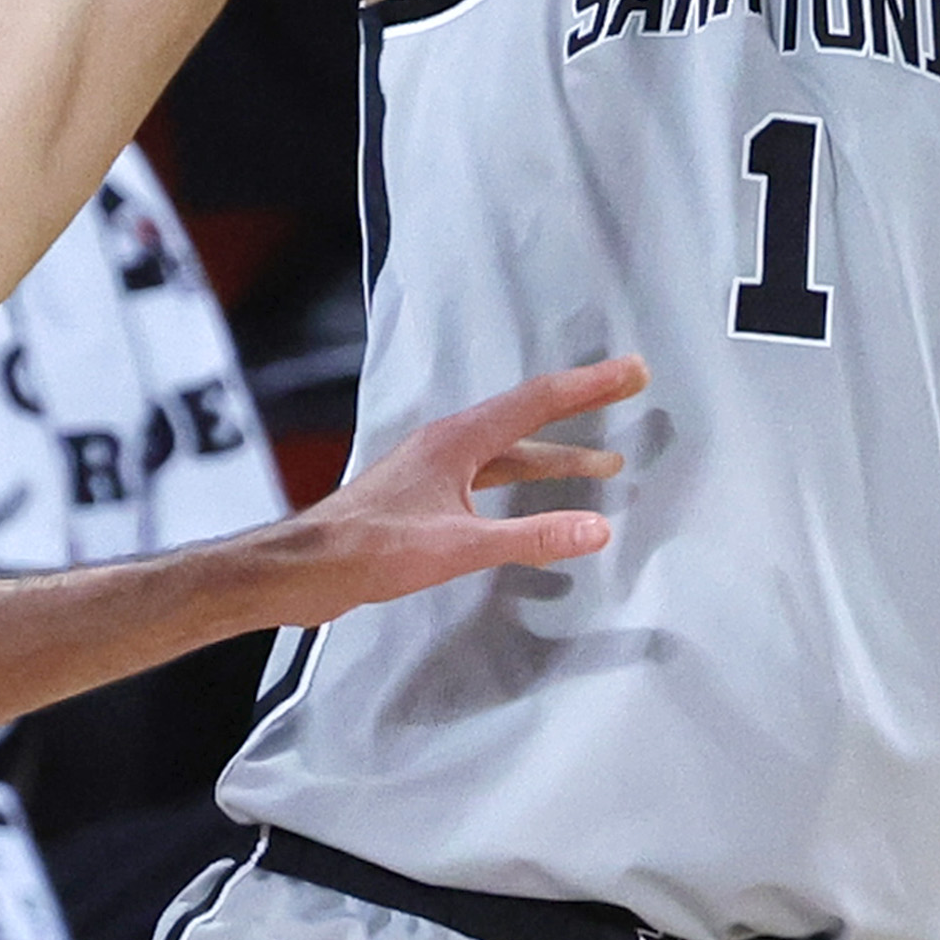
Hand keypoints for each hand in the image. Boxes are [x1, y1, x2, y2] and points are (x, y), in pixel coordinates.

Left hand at [285, 355, 639, 609]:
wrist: (306, 568)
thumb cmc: (372, 550)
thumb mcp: (460, 546)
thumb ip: (530, 537)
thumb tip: (597, 529)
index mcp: (458, 440)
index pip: (538, 402)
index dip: (590, 386)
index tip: (633, 371)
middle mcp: (448, 445)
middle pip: (528, 419)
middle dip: (581, 410)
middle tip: (629, 395)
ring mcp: (435, 469)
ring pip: (510, 454)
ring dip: (555, 458)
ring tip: (605, 466)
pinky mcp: (425, 497)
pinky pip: (490, 479)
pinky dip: (524, 486)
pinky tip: (539, 506)